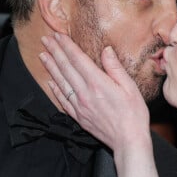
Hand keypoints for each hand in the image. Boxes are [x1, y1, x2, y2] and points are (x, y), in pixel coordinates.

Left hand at [39, 34, 151, 152]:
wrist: (128, 141)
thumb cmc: (134, 114)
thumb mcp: (130, 87)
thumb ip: (115, 68)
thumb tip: (106, 50)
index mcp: (98, 83)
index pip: (78, 59)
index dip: (67, 46)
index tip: (58, 35)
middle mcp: (85, 93)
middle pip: (66, 68)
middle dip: (55, 52)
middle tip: (46, 40)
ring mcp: (80, 106)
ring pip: (61, 83)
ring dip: (51, 68)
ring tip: (43, 56)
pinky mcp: (79, 117)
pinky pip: (63, 100)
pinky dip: (55, 90)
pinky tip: (50, 82)